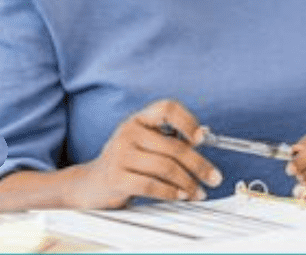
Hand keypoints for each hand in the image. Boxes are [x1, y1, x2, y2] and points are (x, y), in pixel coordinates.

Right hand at [66, 99, 222, 209]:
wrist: (91, 183)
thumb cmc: (127, 161)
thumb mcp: (145, 143)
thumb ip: (170, 139)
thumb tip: (204, 139)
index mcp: (140, 119)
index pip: (168, 108)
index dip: (188, 121)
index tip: (202, 138)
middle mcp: (129, 131)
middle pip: (174, 146)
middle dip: (199, 165)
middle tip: (214, 177)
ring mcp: (120, 153)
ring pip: (166, 167)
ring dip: (188, 183)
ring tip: (199, 192)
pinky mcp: (116, 177)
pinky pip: (151, 185)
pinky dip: (171, 192)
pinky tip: (181, 196)